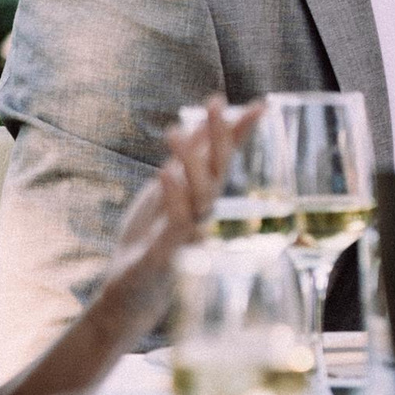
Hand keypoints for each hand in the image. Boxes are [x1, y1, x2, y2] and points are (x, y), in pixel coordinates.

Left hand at [96, 97, 255, 344]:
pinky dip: (174, 196)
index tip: (261, 104)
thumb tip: (197, 122)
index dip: (242, 132)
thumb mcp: (164, 192)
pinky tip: (165, 171)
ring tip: (174, 131)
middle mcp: (204, 213)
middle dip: (220, 137)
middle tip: (215, 102)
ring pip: (201, 195)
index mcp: (203, 196)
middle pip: (220, 172)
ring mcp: (190, 233)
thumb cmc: (152, 239)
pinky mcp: (169, 252)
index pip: (227, 158)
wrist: (133, 292)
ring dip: (190, 162)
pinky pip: (177, 222)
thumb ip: (183, 162)